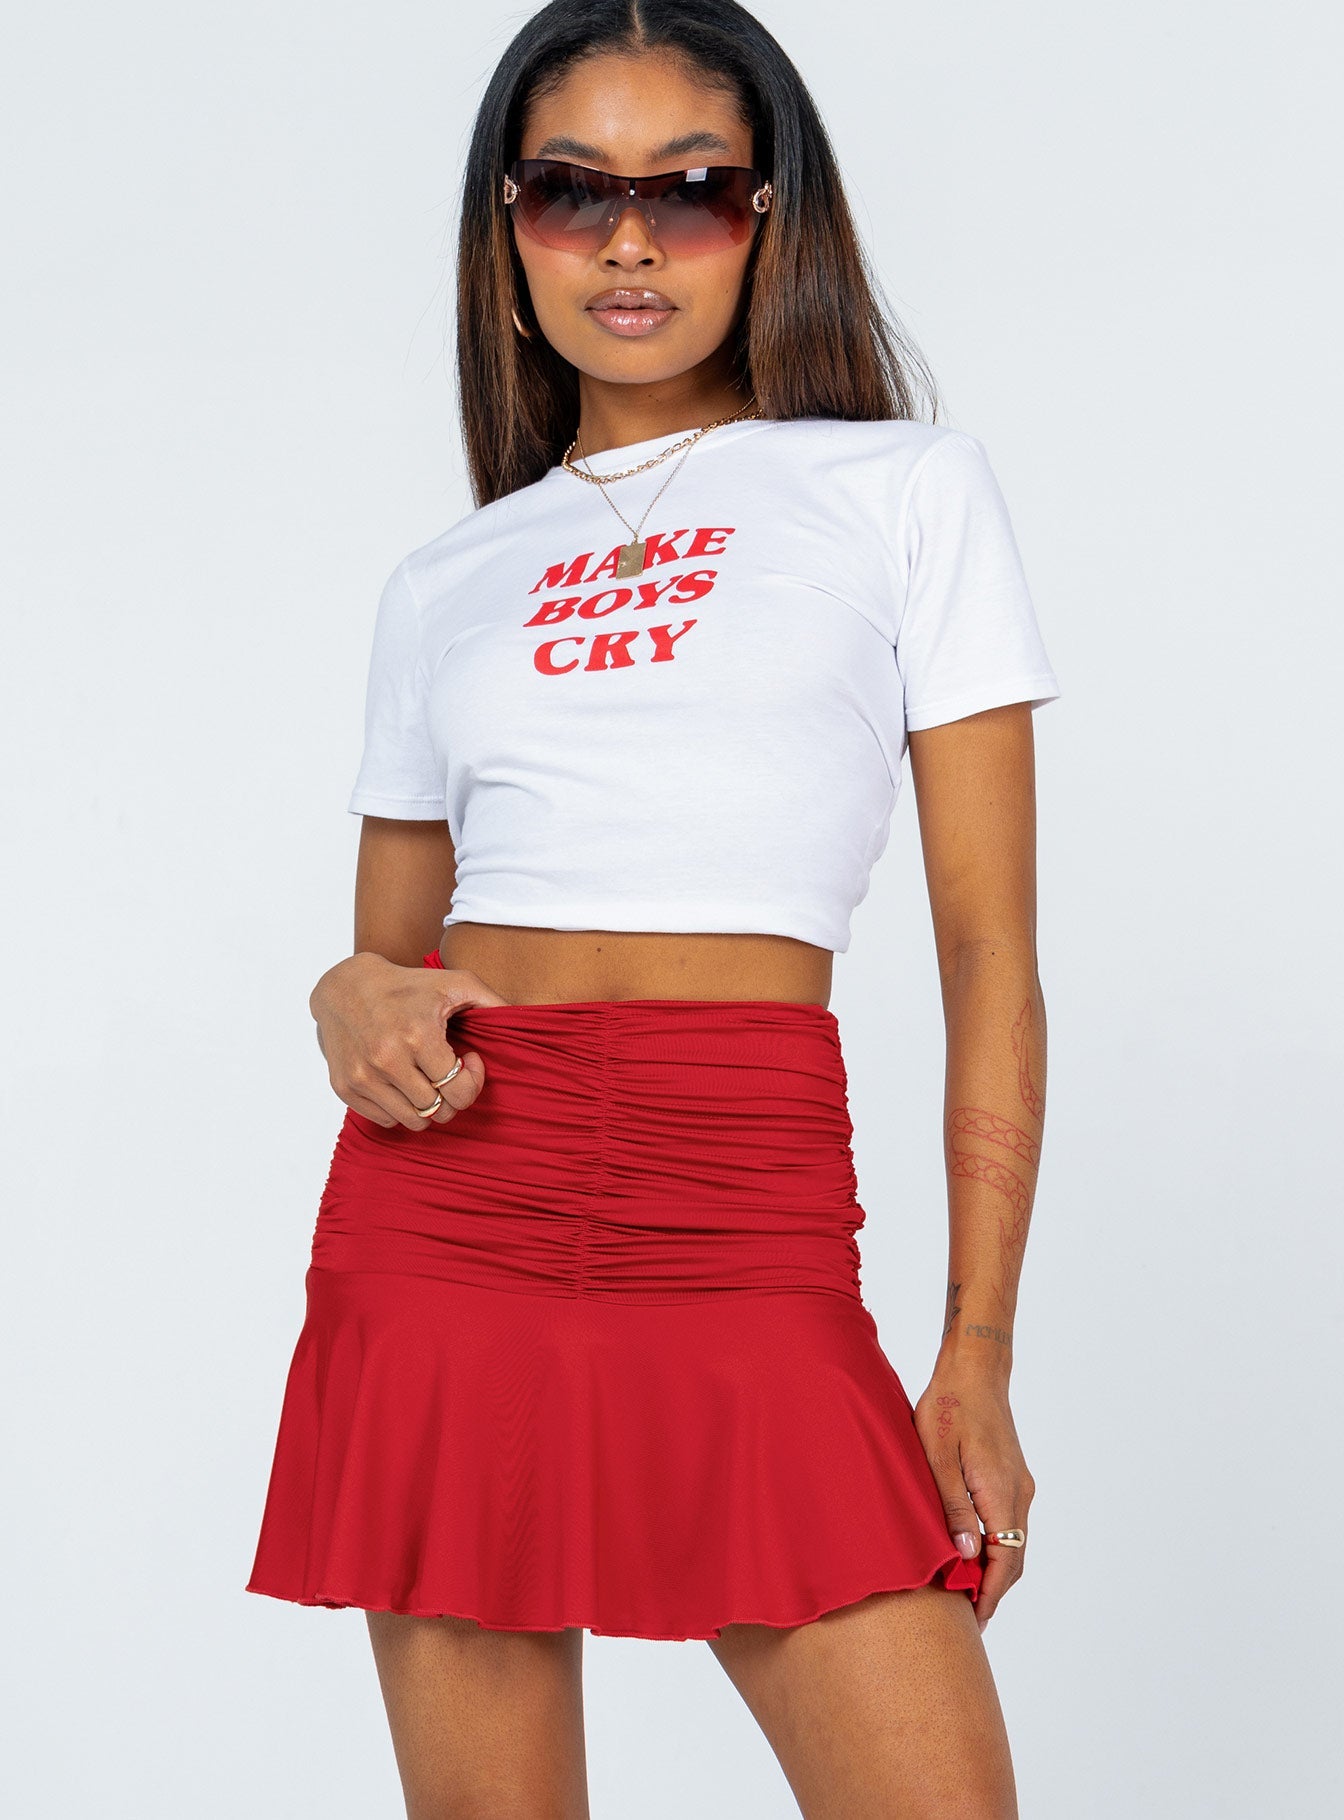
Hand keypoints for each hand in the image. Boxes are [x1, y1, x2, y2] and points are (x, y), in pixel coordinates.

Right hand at [309, 951, 510, 1130]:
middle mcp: (387, 1060)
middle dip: (452, 1097)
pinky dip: (400, 1108)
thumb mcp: (455, 982)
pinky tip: (404, 1083)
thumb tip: (524, 1019)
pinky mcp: (345, 1087)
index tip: (467, 1060)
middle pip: (438, 1111)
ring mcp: (363, 1077)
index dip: (472, 1081)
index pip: (458, 1091)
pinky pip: (386, 1119)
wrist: (345, 986)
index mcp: (418, 1036)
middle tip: (449, 1074)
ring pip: (413, 1121)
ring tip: (429, 1081)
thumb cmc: (408, 985)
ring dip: (428, 1107)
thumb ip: (492, 1001)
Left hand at [912, 1369, 1034, 1633]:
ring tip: (965, 1591)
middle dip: (993, 1589)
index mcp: (1001, 1492)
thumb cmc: (949, 1407)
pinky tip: (972, 1552)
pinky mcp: (1013, 1476)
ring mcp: (1020, 1484)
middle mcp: (1019, 1493)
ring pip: (1013, 1540)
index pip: (1005, 1559)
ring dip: (995, 1568)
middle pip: (1014, 1556)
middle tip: (965, 1617)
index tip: (974, 1620)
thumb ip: (953, 1506)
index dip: (990, 1593)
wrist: (975, 1370)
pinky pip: (1009, 1522)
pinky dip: (996, 1545)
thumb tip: (967, 1555)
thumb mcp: (938, 1457)